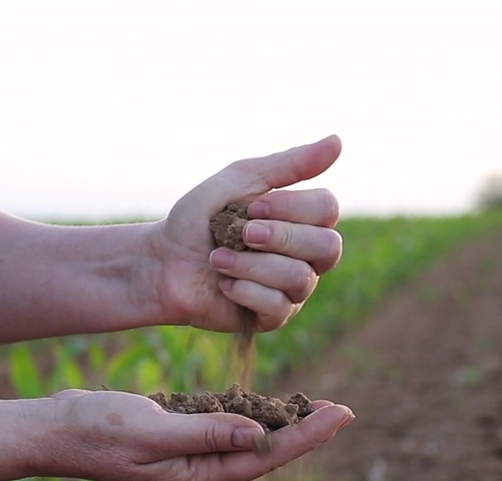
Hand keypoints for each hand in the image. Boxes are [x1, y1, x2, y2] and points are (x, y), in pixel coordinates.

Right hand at [38, 388, 353, 480]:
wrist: (51, 431)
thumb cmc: (95, 430)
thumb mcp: (151, 429)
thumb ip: (204, 431)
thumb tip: (257, 434)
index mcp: (196, 478)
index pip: (264, 457)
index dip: (306, 436)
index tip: (340, 415)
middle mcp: (197, 473)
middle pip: (262, 452)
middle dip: (301, 431)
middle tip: (340, 409)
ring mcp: (185, 458)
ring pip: (244, 440)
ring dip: (276, 422)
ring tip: (312, 405)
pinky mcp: (174, 439)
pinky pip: (220, 427)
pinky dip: (244, 414)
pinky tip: (261, 403)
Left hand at [153, 135, 342, 332]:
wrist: (162, 261)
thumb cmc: (199, 220)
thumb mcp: (240, 180)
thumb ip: (289, 164)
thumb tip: (338, 142)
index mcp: (302, 220)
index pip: (328, 209)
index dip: (291, 207)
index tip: (251, 206)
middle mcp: (306, 255)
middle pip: (329, 247)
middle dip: (279, 237)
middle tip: (242, 234)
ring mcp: (292, 289)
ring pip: (300, 278)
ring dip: (251, 265)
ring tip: (219, 260)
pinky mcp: (273, 317)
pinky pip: (278, 307)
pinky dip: (243, 290)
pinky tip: (223, 284)